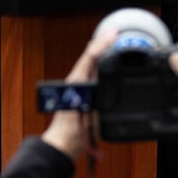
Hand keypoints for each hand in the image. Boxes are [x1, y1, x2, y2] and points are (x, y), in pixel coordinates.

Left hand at [42, 31, 117, 157]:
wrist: (62, 144)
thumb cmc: (71, 131)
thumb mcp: (87, 116)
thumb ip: (95, 100)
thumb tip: (101, 86)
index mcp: (75, 83)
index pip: (89, 58)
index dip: (102, 45)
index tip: (113, 35)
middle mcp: (75, 81)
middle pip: (89, 57)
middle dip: (101, 43)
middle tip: (115, 33)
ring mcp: (77, 87)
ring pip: (89, 64)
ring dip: (100, 51)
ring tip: (111, 41)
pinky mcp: (80, 93)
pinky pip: (90, 74)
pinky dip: (98, 63)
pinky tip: (104, 61)